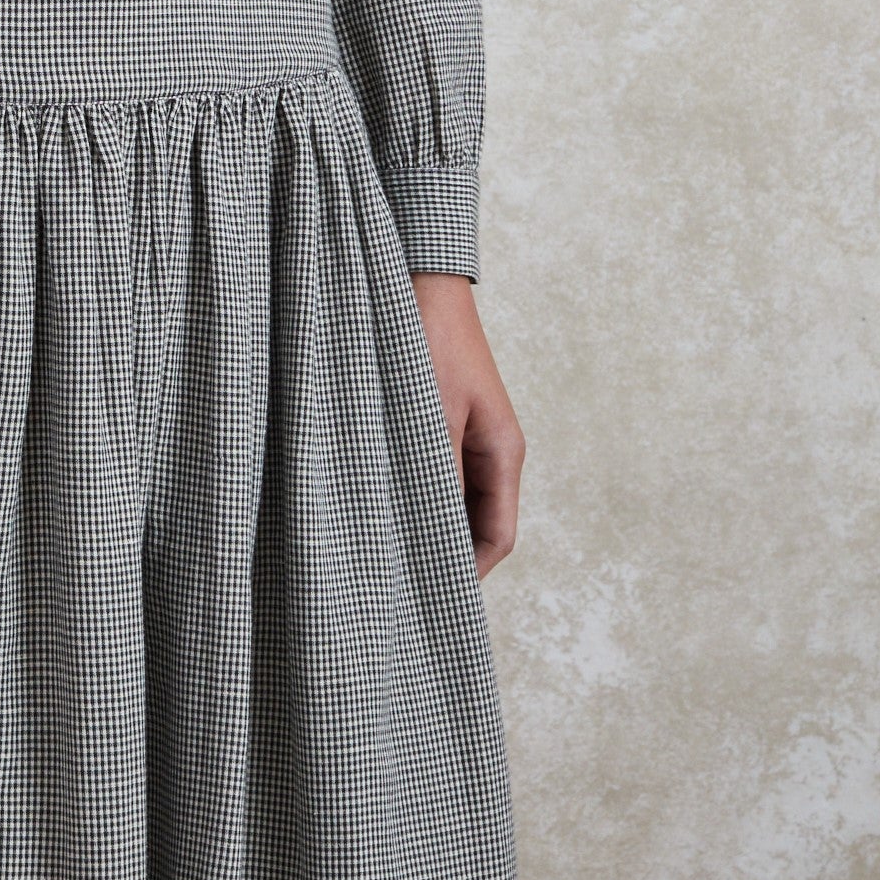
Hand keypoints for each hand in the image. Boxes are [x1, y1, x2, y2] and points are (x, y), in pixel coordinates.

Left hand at [409, 274, 523, 576]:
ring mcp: (467, 432)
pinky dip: (413, 491)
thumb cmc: (425, 338)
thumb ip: (434, 478)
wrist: (418, 275)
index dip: (467, 576)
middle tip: (396, 586)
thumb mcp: (428, 416)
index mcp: (502, 452)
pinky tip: (377, 501)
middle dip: (442, 555)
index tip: (430, 604)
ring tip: (381, 549)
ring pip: (452, 499)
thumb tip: (432, 540)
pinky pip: (434, 470)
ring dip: (424, 521)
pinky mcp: (442, 417)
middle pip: (476, 524)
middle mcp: (491, 448)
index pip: (497, 538)